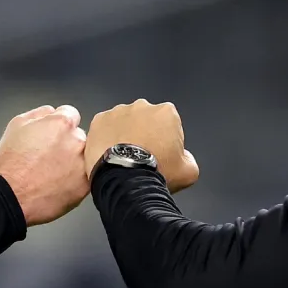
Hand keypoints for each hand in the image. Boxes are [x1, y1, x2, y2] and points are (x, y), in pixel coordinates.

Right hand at [0, 104, 89, 224]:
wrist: (11, 197)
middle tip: (48, 157)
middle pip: (78, 136)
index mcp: (61, 123)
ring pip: (82, 158)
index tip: (52, 136)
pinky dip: (73, 181)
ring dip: (72, 162)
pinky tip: (56, 185)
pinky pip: (83, 178)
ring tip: (51, 174)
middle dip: (67, 143)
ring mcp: (83, 164)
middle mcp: (77, 141)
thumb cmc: (10, 164)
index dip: (58, 125)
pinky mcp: (85, 186)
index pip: (71, 114)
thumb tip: (50, 112)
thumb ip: (39, 113)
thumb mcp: (16, 125)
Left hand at [84, 99, 199, 192]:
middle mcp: (142, 106)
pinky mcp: (98, 121)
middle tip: (141, 157)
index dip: (166, 141)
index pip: (169, 124)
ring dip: (125, 135)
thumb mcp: (188, 171)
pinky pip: (104, 129)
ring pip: (124, 123)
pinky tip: (110, 155)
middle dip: (144, 134)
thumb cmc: (157, 173)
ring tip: (124, 157)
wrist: (125, 182)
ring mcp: (118, 112)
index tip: (161, 155)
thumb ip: (189, 158)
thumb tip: (183, 157)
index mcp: (166, 112)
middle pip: (145, 120)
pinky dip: (106, 139)